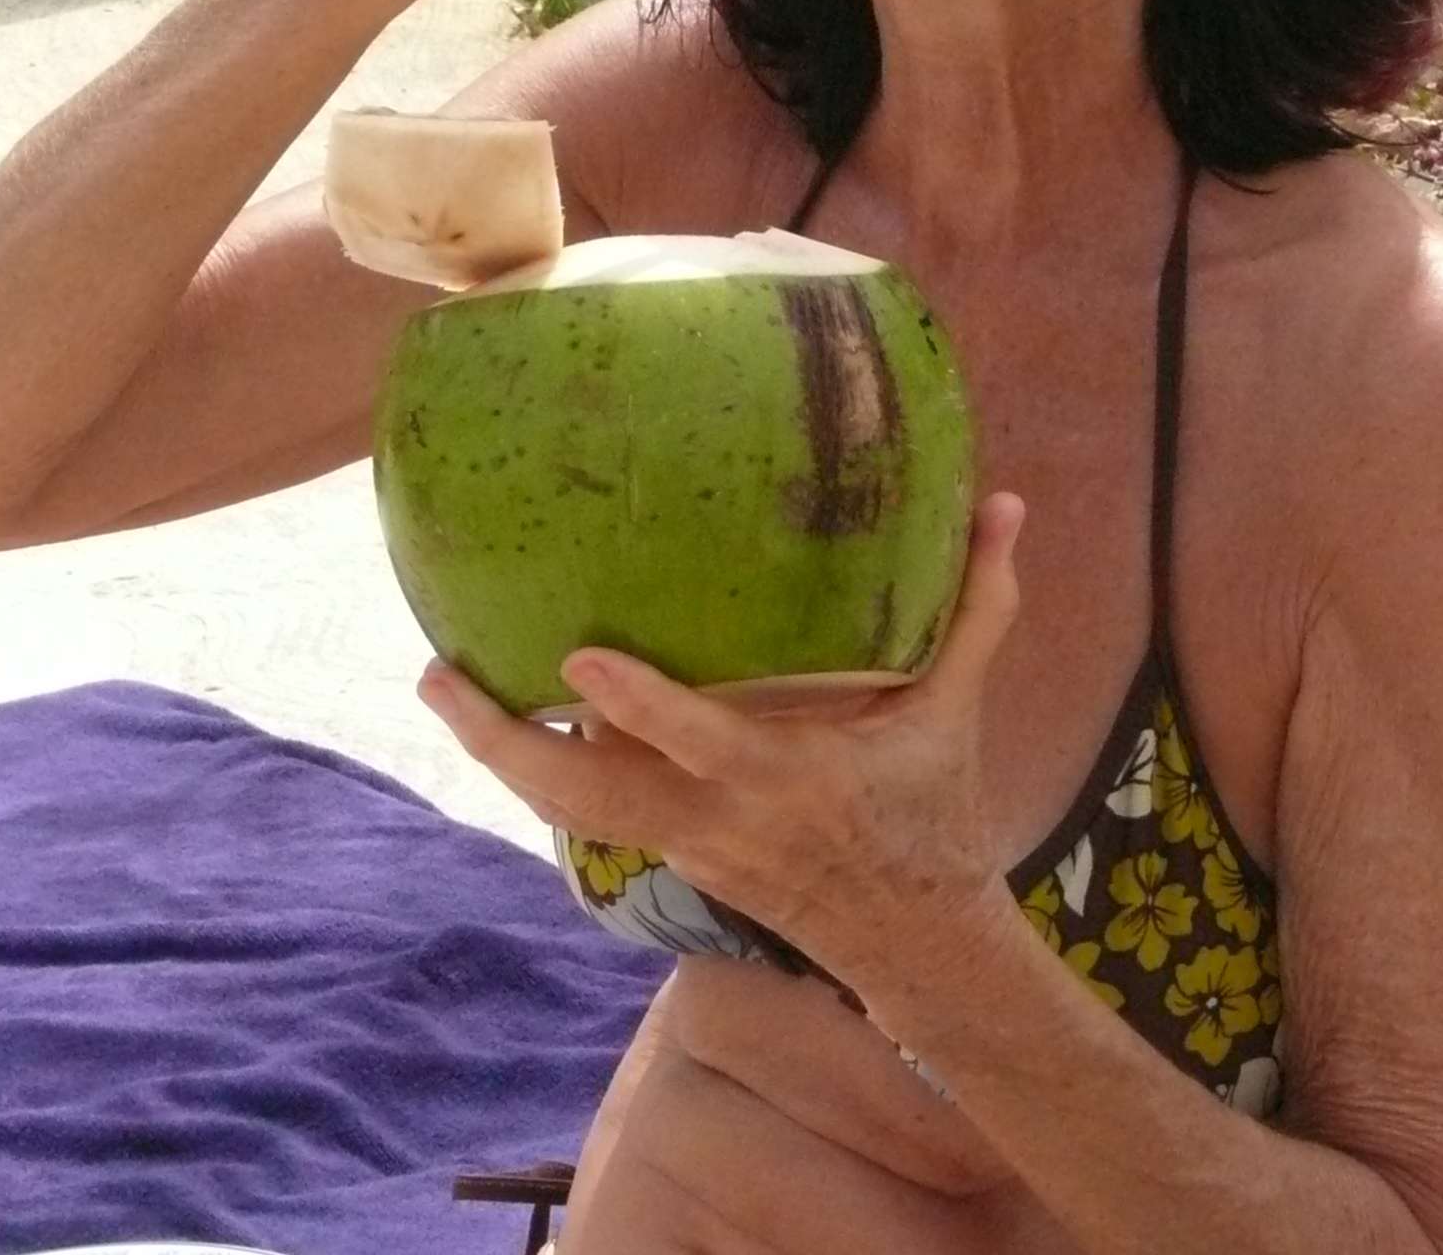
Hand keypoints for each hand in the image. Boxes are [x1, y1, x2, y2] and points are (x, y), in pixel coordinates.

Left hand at [421, 495, 1031, 995]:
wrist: (913, 938)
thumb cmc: (934, 810)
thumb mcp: (959, 710)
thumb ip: (977, 606)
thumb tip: (1007, 504)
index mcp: (785, 780)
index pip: (698, 744)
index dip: (637, 708)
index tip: (576, 659)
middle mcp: (718, 819)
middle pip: (585, 798)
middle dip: (504, 742)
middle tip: (436, 674)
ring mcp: (686, 844)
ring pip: (570, 813)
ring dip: (501, 755)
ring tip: (442, 686)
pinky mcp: (674, 855)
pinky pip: (591, 815)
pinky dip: (540, 772)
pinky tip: (501, 719)